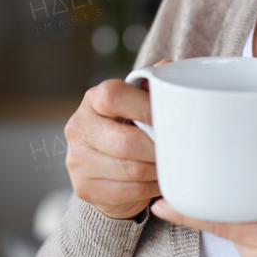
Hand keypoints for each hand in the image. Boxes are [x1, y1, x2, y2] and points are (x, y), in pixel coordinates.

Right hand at [64, 60, 170, 219]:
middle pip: (126, 141)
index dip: (145, 106)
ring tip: (171, 166)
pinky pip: (129, 191)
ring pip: (131, 169)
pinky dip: (151, 188)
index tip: (169, 117)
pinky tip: (158, 182)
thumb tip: (169, 65)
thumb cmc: (129, 128)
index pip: (113, 96)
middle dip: (158, 149)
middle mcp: (79, 128)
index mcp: (92, 100)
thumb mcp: (138, 104)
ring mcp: (78, 160)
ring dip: (158, 170)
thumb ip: (151, 85)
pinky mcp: (84, 188)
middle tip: (178, 150)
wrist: (106, 170)